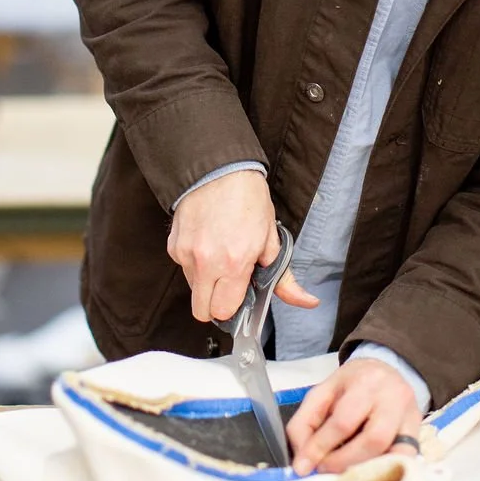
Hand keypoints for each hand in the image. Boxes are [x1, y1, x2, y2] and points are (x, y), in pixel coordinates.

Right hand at [167, 169, 317, 323]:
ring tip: (220, 256)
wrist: (219, 169)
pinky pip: (184, 268)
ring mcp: (186, 254)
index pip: (224, 311)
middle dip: (216, 305)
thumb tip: (307, 301)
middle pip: (202, 311)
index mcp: (234, 263)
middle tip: (229, 285)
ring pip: (193, 289)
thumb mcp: (271, 238)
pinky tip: (207, 243)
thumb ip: (283, 277)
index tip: (241, 296)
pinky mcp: (173, 245)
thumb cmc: (247, 199)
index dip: (234, 308)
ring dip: (206, 282)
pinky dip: (195, 264)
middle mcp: (206, 262)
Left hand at [287, 358, 420, 475]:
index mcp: (365, 382)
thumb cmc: (351, 385)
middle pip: (373, 440)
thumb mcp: (323, 392)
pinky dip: (385, 471)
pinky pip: (406, 460)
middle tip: (324, 471)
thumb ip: (305, 423)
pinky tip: (366, 475)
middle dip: (344, 462)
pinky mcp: (419, 434)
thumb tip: (301, 463)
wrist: (387, 370)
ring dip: (365, 470)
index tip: (303, 467)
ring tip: (343, 475)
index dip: (321, 447)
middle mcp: (394, 397)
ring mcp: (411, 417)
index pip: (343, 421)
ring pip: (394, 453)